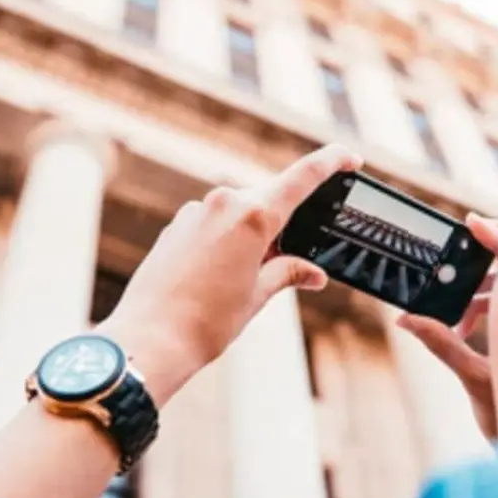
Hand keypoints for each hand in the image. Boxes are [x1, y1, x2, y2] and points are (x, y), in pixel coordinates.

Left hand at [99, 145, 362, 402]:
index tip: (349, 157)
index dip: (331, 162)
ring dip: (252, 236)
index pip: (303, 177)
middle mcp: (224, 202)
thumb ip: (287, 273)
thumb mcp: (257, 296)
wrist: (148, 339)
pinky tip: (217, 277)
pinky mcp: (177, 224)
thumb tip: (313, 273)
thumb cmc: (205, 322)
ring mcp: (196, 211)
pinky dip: (226, 240)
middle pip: (270, 199)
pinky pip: (213, 222)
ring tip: (242, 280)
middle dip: (283, 224)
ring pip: (240, 212)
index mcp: (254, 216)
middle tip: (288, 261)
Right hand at [397, 213, 497, 439]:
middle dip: (483, 258)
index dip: (494, 235)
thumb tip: (406, 319)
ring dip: (479, 291)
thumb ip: (442, 344)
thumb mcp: (474, 378)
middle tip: (457, 255)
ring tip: (454, 314)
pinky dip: (486, 307)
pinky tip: (461, 326)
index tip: (469, 221)